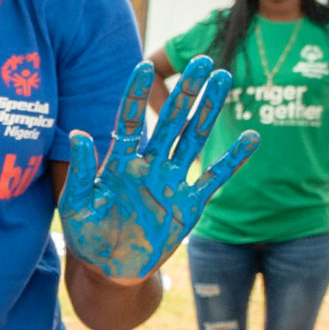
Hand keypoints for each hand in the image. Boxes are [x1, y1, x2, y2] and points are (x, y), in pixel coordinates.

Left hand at [59, 55, 258, 283]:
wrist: (111, 270)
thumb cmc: (87, 236)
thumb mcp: (76, 205)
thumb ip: (79, 170)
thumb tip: (78, 133)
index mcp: (120, 161)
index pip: (131, 120)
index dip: (137, 95)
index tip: (145, 66)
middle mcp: (149, 164)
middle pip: (171, 119)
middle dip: (185, 90)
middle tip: (200, 59)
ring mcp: (172, 181)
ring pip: (194, 137)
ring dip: (208, 109)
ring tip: (223, 77)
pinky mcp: (190, 204)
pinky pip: (215, 176)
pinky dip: (233, 158)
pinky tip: (251, 136)